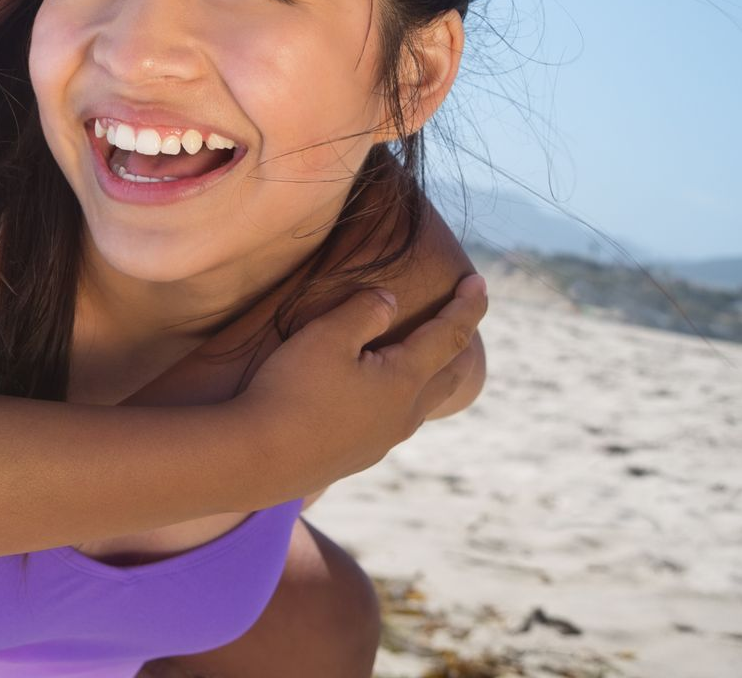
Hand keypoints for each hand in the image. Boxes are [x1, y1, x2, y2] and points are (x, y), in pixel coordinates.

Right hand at [238, 273, 486, 499]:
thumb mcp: (326, 337)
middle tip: (467, 317)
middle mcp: (404, 414)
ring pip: (424, 401)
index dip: (468, 306)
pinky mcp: (359, 455)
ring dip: (436, 373)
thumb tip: (391, 301)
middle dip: (461, 343)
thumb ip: (364, 312)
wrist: (260, 459)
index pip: (450, 336)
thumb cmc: (293, 390)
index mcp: (404, 381)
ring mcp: (383, 440)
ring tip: (432, 357)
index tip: (480, 282)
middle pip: (449, 375)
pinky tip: (384, 394)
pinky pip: (398, 418)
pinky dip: (407, 395)